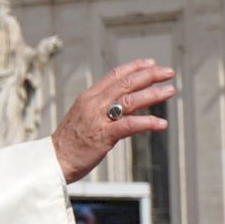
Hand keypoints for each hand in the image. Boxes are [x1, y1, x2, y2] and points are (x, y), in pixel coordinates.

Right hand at [51, 59, 174, 182]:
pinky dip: (148, 122)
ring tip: (169, 90)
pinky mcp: (104, 136)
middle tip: (168, 72)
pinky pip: (130, 125)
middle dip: (149, 75)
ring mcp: (98, 119)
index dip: (134, 67)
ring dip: (153, 94)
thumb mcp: (82, 116)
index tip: (151, 63)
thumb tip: (119, 103)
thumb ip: (99, 107)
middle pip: (125, 83)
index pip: (114, 75)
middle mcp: (93, 103)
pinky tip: (162, 123)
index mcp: (88, 97)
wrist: (55, 160)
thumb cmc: (69, 141)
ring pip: (130, 100)